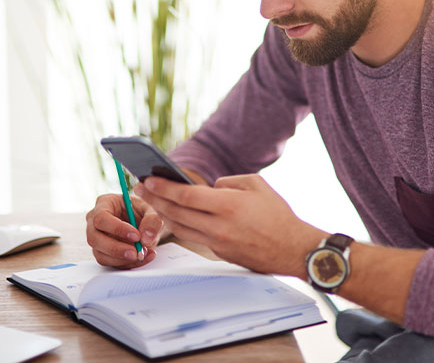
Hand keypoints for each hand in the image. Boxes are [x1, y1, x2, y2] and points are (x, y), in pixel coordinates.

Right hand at [85, 193, 164, 268]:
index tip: (136, 236)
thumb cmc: (141, 212)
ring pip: (100, 254)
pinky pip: (110, 263)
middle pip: (95, 238)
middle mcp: (94, 221)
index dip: (117, 229)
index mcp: (104, 204)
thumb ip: (152, 221)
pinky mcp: (102, 253)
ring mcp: (96, 239)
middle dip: (116, 249)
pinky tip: (143, 258)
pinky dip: (127, 264)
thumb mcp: (150, 210)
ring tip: (143, 255)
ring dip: (122, 259)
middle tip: (136, 253)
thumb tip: (145, 239)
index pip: (101, 218)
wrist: (143, 224)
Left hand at [134, 174, 325, 276]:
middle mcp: (219, 226)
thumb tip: (211, 187)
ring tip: (152, 200)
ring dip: (163, 213)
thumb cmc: (278, 214)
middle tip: (140, 187)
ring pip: (181, 227)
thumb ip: (229, 182)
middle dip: (155, 199)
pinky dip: (181, 225)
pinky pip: (194, 236)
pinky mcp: (220, 253)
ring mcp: (217, 243)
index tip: (148, 178)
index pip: (186, 195)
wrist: (293, 249)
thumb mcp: (257, 185)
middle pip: (177, 212)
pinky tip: (174, 216)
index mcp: (228, 205)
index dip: (163, 187)